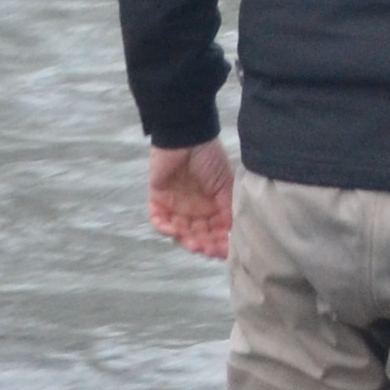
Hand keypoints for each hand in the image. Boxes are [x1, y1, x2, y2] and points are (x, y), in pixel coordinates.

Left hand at [147, 141, 234, 259]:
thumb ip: (227, 208)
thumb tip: (232, 234)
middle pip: (197, 234)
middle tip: (209, 250)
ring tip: (194, 244)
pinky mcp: (158, 200)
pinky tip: (174, 230)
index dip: (220, 242)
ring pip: (179, 231)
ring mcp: (175, 206)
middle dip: (204, 244)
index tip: (224, 251)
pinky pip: (159, 220)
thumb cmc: (210, 159)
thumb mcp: (226, 185)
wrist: (187, 138)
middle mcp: (194, 209)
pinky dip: (164, 227)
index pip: (215, 230)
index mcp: (212, 206)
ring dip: (186, 240)